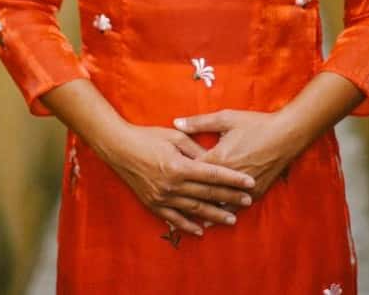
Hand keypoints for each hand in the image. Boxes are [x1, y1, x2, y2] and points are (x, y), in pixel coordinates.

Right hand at [101, 123, 255, 236]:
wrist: (119, 148)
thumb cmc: (148, 137)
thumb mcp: (175, 137)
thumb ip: (196, 149)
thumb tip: (214, 159)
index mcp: (179, 166)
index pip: (213, 175)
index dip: (233, 179)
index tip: (249, 183)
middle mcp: (172, 184)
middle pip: (207, 193)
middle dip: (230, 198)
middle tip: (248, 201)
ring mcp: (162, 197)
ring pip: (194, 209)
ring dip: (214, 215)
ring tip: (232, 219)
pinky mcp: (153, 204)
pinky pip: (174, 219)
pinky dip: (188, 225)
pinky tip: (201, 230)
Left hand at [173, 109, 303, 212]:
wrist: (286, 135)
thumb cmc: (255, 124)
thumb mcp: (226, 118)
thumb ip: (199, 123)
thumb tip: (176, 122)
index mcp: (219, 158)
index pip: (194, 171)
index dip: (179, 175)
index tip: (164, 178)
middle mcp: (229, 177)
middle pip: (204, 191)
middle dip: (187, 198)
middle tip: (169, 207)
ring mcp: (243, 187)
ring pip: (220, 203)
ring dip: (206, 211)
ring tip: (190, 221)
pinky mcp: (256, 192)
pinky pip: (237, 206)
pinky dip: (226, 212)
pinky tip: (218, 218)